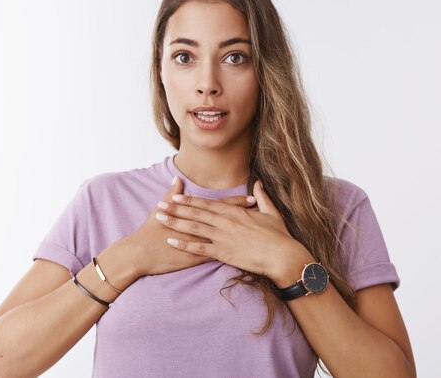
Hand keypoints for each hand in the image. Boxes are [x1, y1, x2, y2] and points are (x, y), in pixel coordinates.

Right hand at [122, 176, 256, 277]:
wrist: (140, 252)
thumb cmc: (150, 230)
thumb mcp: (161, 208)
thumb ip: (172, 193)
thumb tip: (178, 179)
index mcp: (193, 214)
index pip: (220, 205)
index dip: (237, 202)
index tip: (252, 199)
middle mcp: (199, 227)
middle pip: (227, 220)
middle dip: (246, 217)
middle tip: (263, 214)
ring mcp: (198, 243)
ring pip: (226, 238)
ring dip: (242, 236)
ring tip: (258, 234)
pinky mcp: (195, 257)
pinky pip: (216, 256)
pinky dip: (230, 255)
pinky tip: (244, 256)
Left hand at [154, 180, 310, 280]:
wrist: (282, 256)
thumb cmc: (278, 236)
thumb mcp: (271, 212)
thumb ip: (262, 197)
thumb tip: (258, 184)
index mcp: (234, 212)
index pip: (207, 204)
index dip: (189, 200)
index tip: (174, 196)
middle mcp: (225, 222)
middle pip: (195, 214)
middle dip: (175, 209)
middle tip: (158, 205)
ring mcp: (223, 237)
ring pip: (193, 228)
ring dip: (174, 222)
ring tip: (159, 219)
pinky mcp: (224, 253)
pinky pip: (199, 248)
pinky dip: (184, 244)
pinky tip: (171, 241)